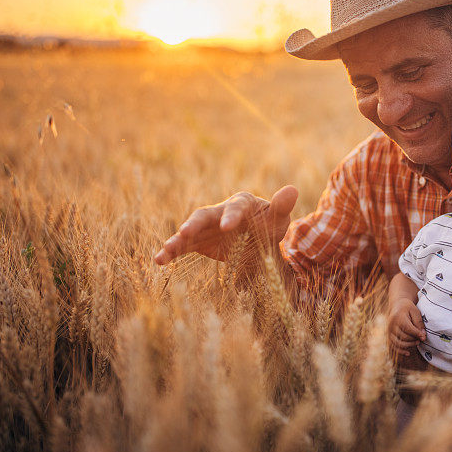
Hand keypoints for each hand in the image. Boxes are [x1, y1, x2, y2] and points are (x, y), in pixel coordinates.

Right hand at [153, 185, 298, 264]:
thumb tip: (293, 189)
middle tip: (185, 232)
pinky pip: (183, 246)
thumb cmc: (269, 225)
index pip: (235, 208)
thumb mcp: (278, 219)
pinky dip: (171, 252)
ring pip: (189, 231)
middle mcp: (219, 212)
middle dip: (194, 224)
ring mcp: (207, 227)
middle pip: (204, 215)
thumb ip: (282, 206)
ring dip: (177, 240)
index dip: (231, 216)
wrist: (258, 240)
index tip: (227, 226)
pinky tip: (159, 261)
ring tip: (165, 250)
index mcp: (240, 204)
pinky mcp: (198, 241)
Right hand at [387, 299, 425, 355]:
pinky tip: (408, 353)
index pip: (408, 329)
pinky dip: (400, 351)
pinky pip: (393, 346)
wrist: (397, 305)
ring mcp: (389, 331)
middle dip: (414, 339)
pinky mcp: (388, 336)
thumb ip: (419, 323)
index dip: (417, 334)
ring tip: (417, 342)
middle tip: (422, 339)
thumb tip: (423, 336)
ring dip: (409, 345)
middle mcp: (391, 325)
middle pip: (403, 336)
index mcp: (398, 317)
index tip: (424, 337)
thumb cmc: (408, 308)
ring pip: (398, 343)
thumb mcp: (415, 312)